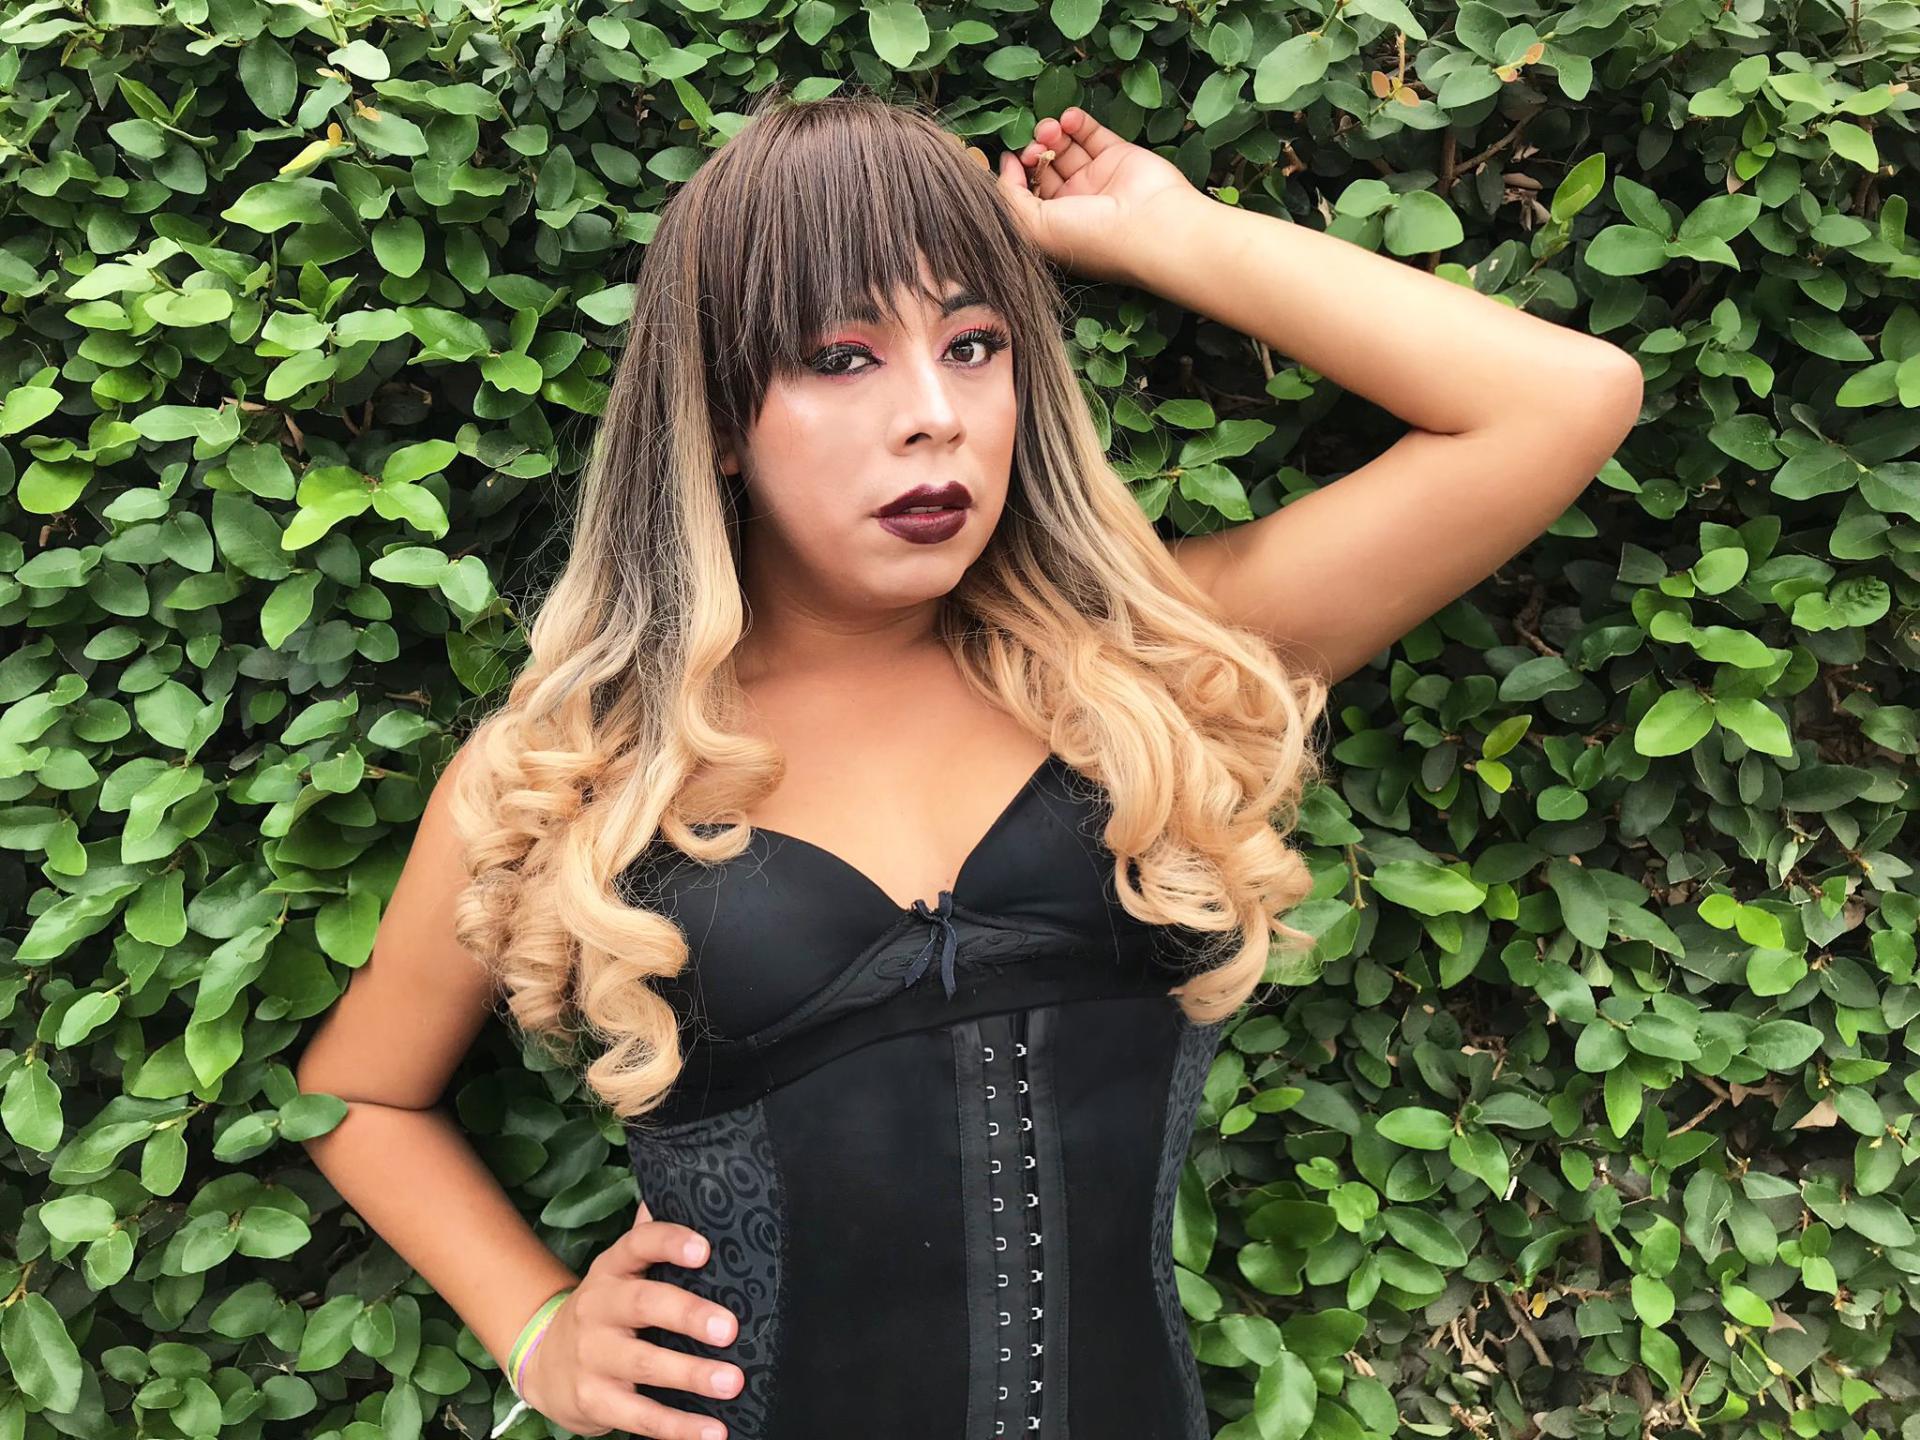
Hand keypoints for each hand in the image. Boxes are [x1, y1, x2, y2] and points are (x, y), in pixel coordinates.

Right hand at [518, 1200, 743, 1439]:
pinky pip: (639, 1417)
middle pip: (643, 1305)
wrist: (544, 1364)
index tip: (705, 1248)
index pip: (639, 1244)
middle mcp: (599, 1308)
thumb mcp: (622, 1272)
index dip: (669, 1242)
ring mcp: (593, 1357)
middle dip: (687, 1315)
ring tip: (734, 1382)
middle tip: (730, 1329)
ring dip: (690, 1376)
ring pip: (643, 1365)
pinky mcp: (593, 1401)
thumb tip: (695, 1184)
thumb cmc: (608, 1309)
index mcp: (613, 1270)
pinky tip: (714, 1433)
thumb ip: (654, 1235)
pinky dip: (678, 1428)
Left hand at [995, 107, 1207, 285]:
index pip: (1026, 194)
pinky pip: (1091, 134)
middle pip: (1044, 168)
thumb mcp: (1033, 227)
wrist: (1150, 225)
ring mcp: (1097, 179)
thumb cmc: (1090, 236)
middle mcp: (1075, 204)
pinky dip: (1077, 122)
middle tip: (1035, 147)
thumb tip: (1005, 165)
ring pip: (1065, 148)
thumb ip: (1009, 197)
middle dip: (1034, 151)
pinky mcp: (1118, 156)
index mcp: (1054, 226)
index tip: (1012, 158)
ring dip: (1052, 133)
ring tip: (1050, 129)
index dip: (1015, 174)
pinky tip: (1069, 118)